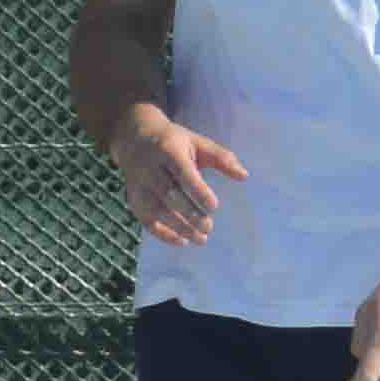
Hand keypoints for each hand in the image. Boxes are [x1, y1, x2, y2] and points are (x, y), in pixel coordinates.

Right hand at [113, 105, 241, 245]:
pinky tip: (182, 241)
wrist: (135, 139)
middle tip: (209, 227)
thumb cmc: (174, 142)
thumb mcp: (197, 143)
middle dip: (189, 213)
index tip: (214, 206)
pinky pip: (147, 221)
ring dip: (179, 227)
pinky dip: (163, 234)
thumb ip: (221, 158)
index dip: (198, 191)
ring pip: (158, 210)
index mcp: (168, 151)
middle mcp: (150, 169)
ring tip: (201, 239)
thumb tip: (244, 176)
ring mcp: (140, 186)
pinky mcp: (135, 200)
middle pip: (169, 194)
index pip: (182, 173)